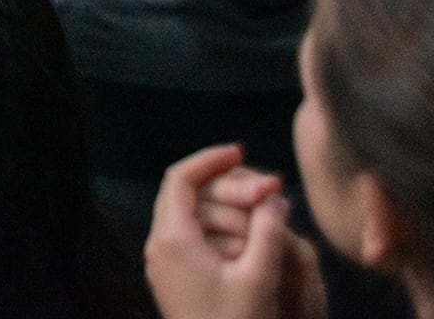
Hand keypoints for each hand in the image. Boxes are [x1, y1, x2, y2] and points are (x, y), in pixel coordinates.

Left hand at [145, 145, 324, 318]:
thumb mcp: (260, 278)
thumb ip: (269, 231)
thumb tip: (275, 198)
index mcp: (171, 239)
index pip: (181, 178)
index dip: (212, 160)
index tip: (243, 152)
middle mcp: (158, 247)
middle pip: (185, 193)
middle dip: (226, 183)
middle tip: (269, 186)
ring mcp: (162, 264)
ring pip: (189, 215)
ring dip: (226, 206)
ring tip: (266, 208)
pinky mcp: (172, 280)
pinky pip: (191, 238)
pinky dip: (219, 228)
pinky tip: (251, 234)